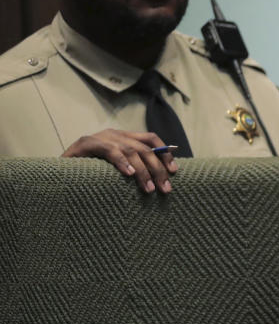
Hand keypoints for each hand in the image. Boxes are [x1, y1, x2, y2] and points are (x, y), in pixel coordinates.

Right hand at [62, 129, 176, 193]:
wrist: (58, 171)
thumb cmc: (90, 172)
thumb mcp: (116, 169)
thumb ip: (135, 167)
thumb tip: (161, 177)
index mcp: (123, 137)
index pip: (151, 139)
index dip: (165, 153)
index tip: (175, 171)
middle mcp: (114, 134)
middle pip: (145, 148)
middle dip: (158, 169)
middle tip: (165, 189)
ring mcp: (100, 137)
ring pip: (131, 150)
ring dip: (143, 171)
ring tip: (150, 188)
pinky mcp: (86, 143)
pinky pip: (109, 150)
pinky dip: (121, 162)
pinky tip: (129, 174)